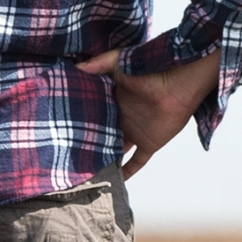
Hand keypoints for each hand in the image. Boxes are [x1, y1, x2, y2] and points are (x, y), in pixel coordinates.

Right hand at [77, 45, 218, 179]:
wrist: (179, 82)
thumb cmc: (151, 67)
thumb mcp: (120, 61)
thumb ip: (98, 63)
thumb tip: (76, 67)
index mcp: (113, 100)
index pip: (93, 114)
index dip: (79, 122)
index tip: (62, 131)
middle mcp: (122, 118)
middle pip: (102, 135)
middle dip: (88, 144)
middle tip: (69, 157)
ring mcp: (135, 132)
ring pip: (116, 150)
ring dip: (105, 159)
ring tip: (86, 173)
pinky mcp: (149, 143)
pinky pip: (137, 162)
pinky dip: (128, 172)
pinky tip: (115, 181)